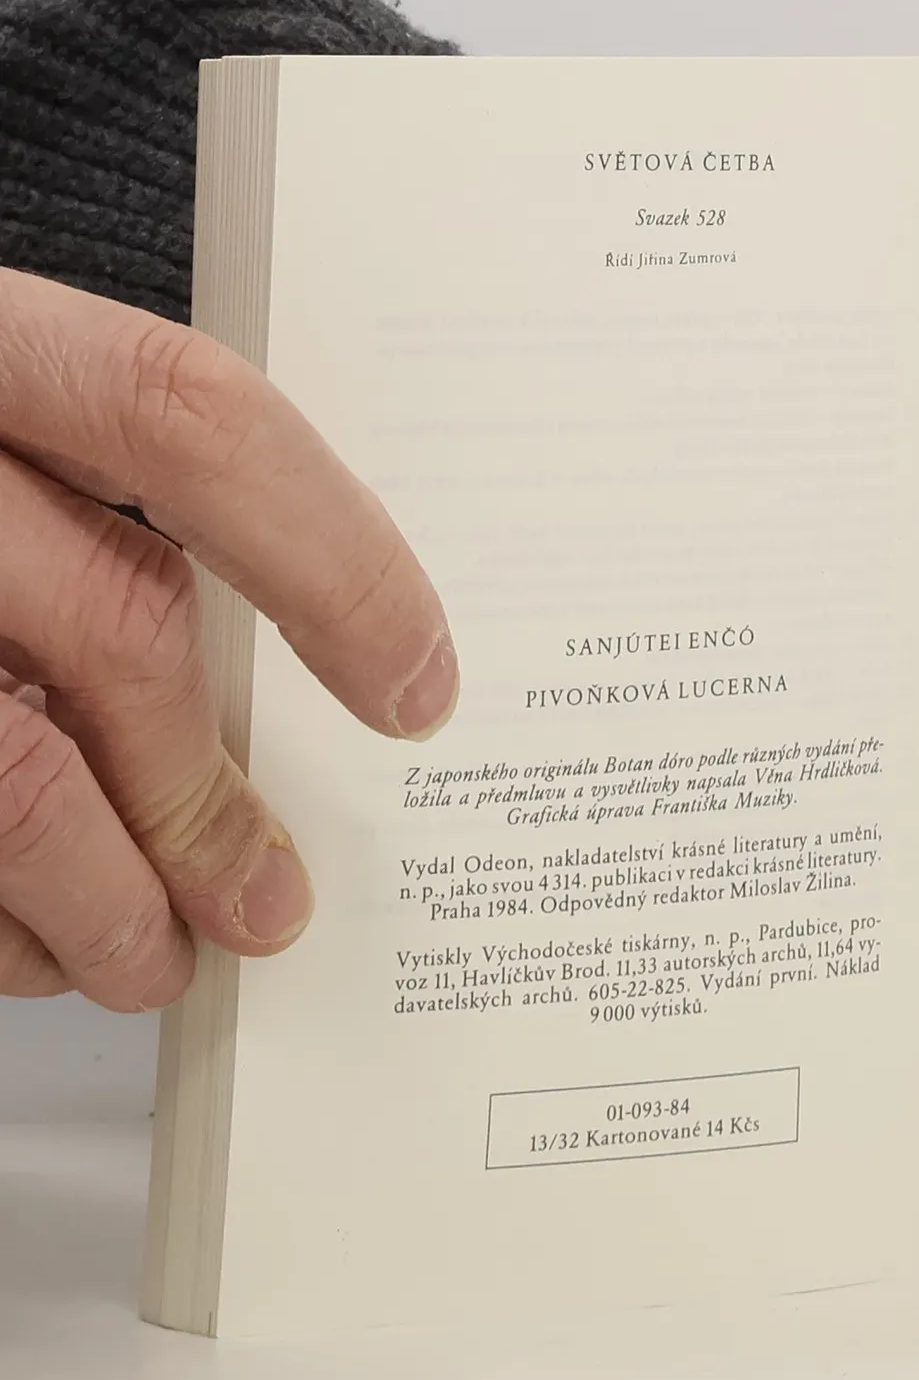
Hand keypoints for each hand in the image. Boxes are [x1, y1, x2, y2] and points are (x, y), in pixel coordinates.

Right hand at [0, 269, 457, 1010]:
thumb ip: (101, 505)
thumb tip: (304, 662)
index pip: (194, 419)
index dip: (334, 559)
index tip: (417, 687)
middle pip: (113, 628)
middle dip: (208, 798)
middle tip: (269, 900)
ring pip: (5, 770)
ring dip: (100, 898)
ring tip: (155, 960)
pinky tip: (21, 943)